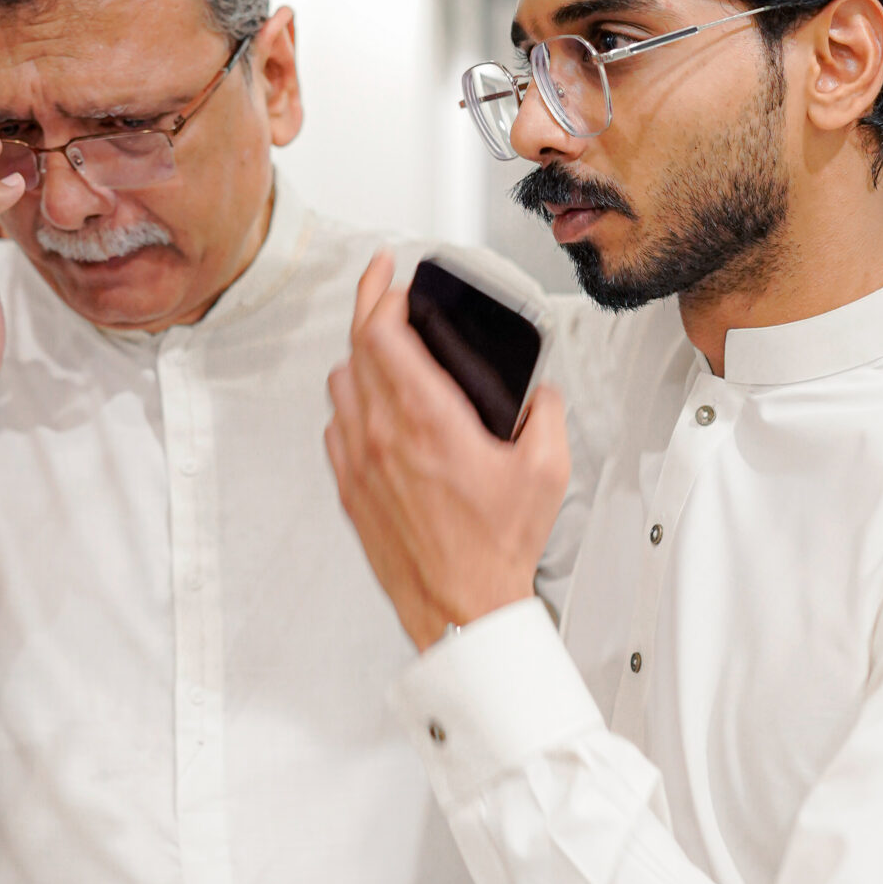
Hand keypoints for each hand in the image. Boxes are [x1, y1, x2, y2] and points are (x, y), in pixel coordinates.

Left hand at [326, 254, 570, 652]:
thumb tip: (540, 394)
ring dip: (358, 356)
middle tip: (383, 290)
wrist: (460, 609)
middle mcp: (382, 436)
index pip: (382, 332)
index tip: (391, 274)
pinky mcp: (350, 491)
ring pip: (339, 385)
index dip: (382, 291)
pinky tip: (373, 408)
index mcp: (427, 420)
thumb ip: (547, 414)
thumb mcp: (546, 470)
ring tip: (381, 346)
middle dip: (368, 307)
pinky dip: (351, 405)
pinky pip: (335, 428)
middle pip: (355, 347)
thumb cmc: (494, 550)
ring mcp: (359, 463)